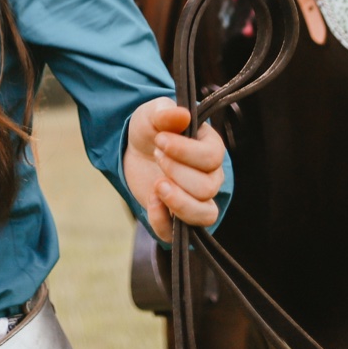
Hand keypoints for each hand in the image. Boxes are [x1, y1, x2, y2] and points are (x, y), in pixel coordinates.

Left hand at [123, 97, 224, 240]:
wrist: (136, 149)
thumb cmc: (153, 129)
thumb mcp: (153, 114)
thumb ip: (166, 114)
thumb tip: (182, 115)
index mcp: (211, 148)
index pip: (211, 158)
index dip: (185, 152)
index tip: (160, 140)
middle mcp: (211, 177)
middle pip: (206, 188)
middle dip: (176, 173)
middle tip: (156, 155)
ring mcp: (197, 200)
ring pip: (204, 215)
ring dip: (177, 202)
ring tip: (156, 185)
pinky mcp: (179, 218)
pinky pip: (181, 235)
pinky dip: (164, 221)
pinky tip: (151, 201)